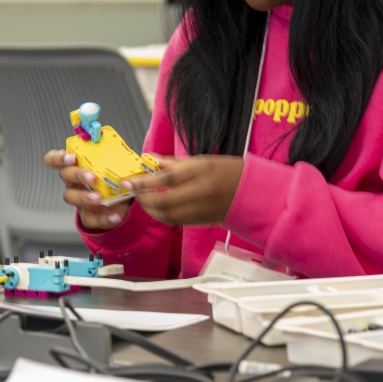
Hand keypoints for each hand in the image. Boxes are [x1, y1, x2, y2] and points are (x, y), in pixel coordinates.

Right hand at [44, 149, 131, 229]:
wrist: (121, 202)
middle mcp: (73, 182)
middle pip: (65, 175)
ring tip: (99, 198)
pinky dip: (104, 219)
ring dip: (83, 196)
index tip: (72, 158)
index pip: (54, 159)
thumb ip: (116, 157)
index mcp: (76, 166)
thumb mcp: (114, 166)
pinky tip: (116, 216)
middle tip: (92, 177)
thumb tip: (127, 150)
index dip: (58, 158)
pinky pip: (90, 219)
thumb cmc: (113, 179)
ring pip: (70, 197)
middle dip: (77, 175)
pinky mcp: (87, 216)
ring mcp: (78, 200)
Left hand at [126, 155, 244, 225]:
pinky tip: (157, 208)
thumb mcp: (203, 160)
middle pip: (164, 200)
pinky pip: (176, 221)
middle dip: (144, 198)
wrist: (254, 193)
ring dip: (150, 209)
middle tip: (134, 192)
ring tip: (143, 200)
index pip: (167, 177)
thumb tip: (151, 160)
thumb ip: (175, 163)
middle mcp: (201, 192)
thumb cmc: (229, 171)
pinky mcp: (202, 221)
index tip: (128, 181)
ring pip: (167, 215)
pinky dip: (162, 215)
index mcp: (202, 171)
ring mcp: (202, 209)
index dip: (144, 181)